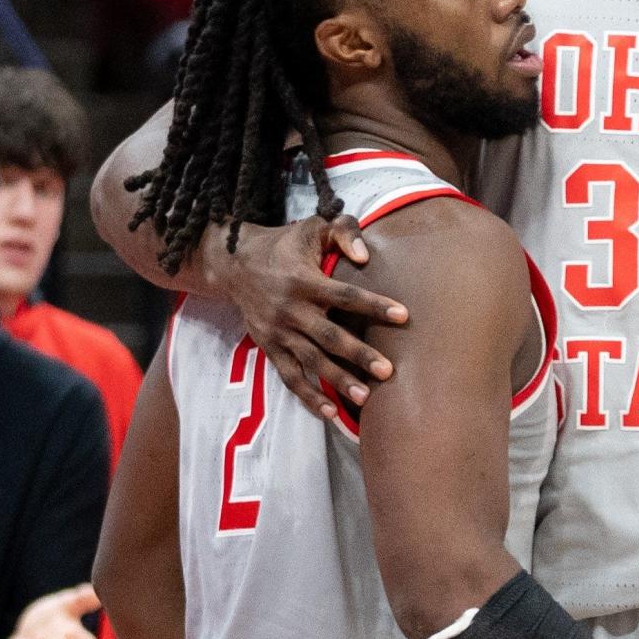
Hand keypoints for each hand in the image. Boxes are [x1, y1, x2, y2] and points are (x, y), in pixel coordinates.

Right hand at [220, 214, 408, 419]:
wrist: (235, 264)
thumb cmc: (286, 244)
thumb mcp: (313, 227)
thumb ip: (344, 232)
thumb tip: (366, 256)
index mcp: (303, 280)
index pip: (344, 295)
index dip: (374, 305)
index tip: (403, 315)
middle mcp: (290, 309)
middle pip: (329, 336)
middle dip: (359, 354)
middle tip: (388, 371)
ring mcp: (278, 332)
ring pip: (311, 361)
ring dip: (338, 380)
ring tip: (365, 397)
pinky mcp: (269, 348)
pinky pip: (290, 376)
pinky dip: (309, 396)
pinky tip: (331, 411)